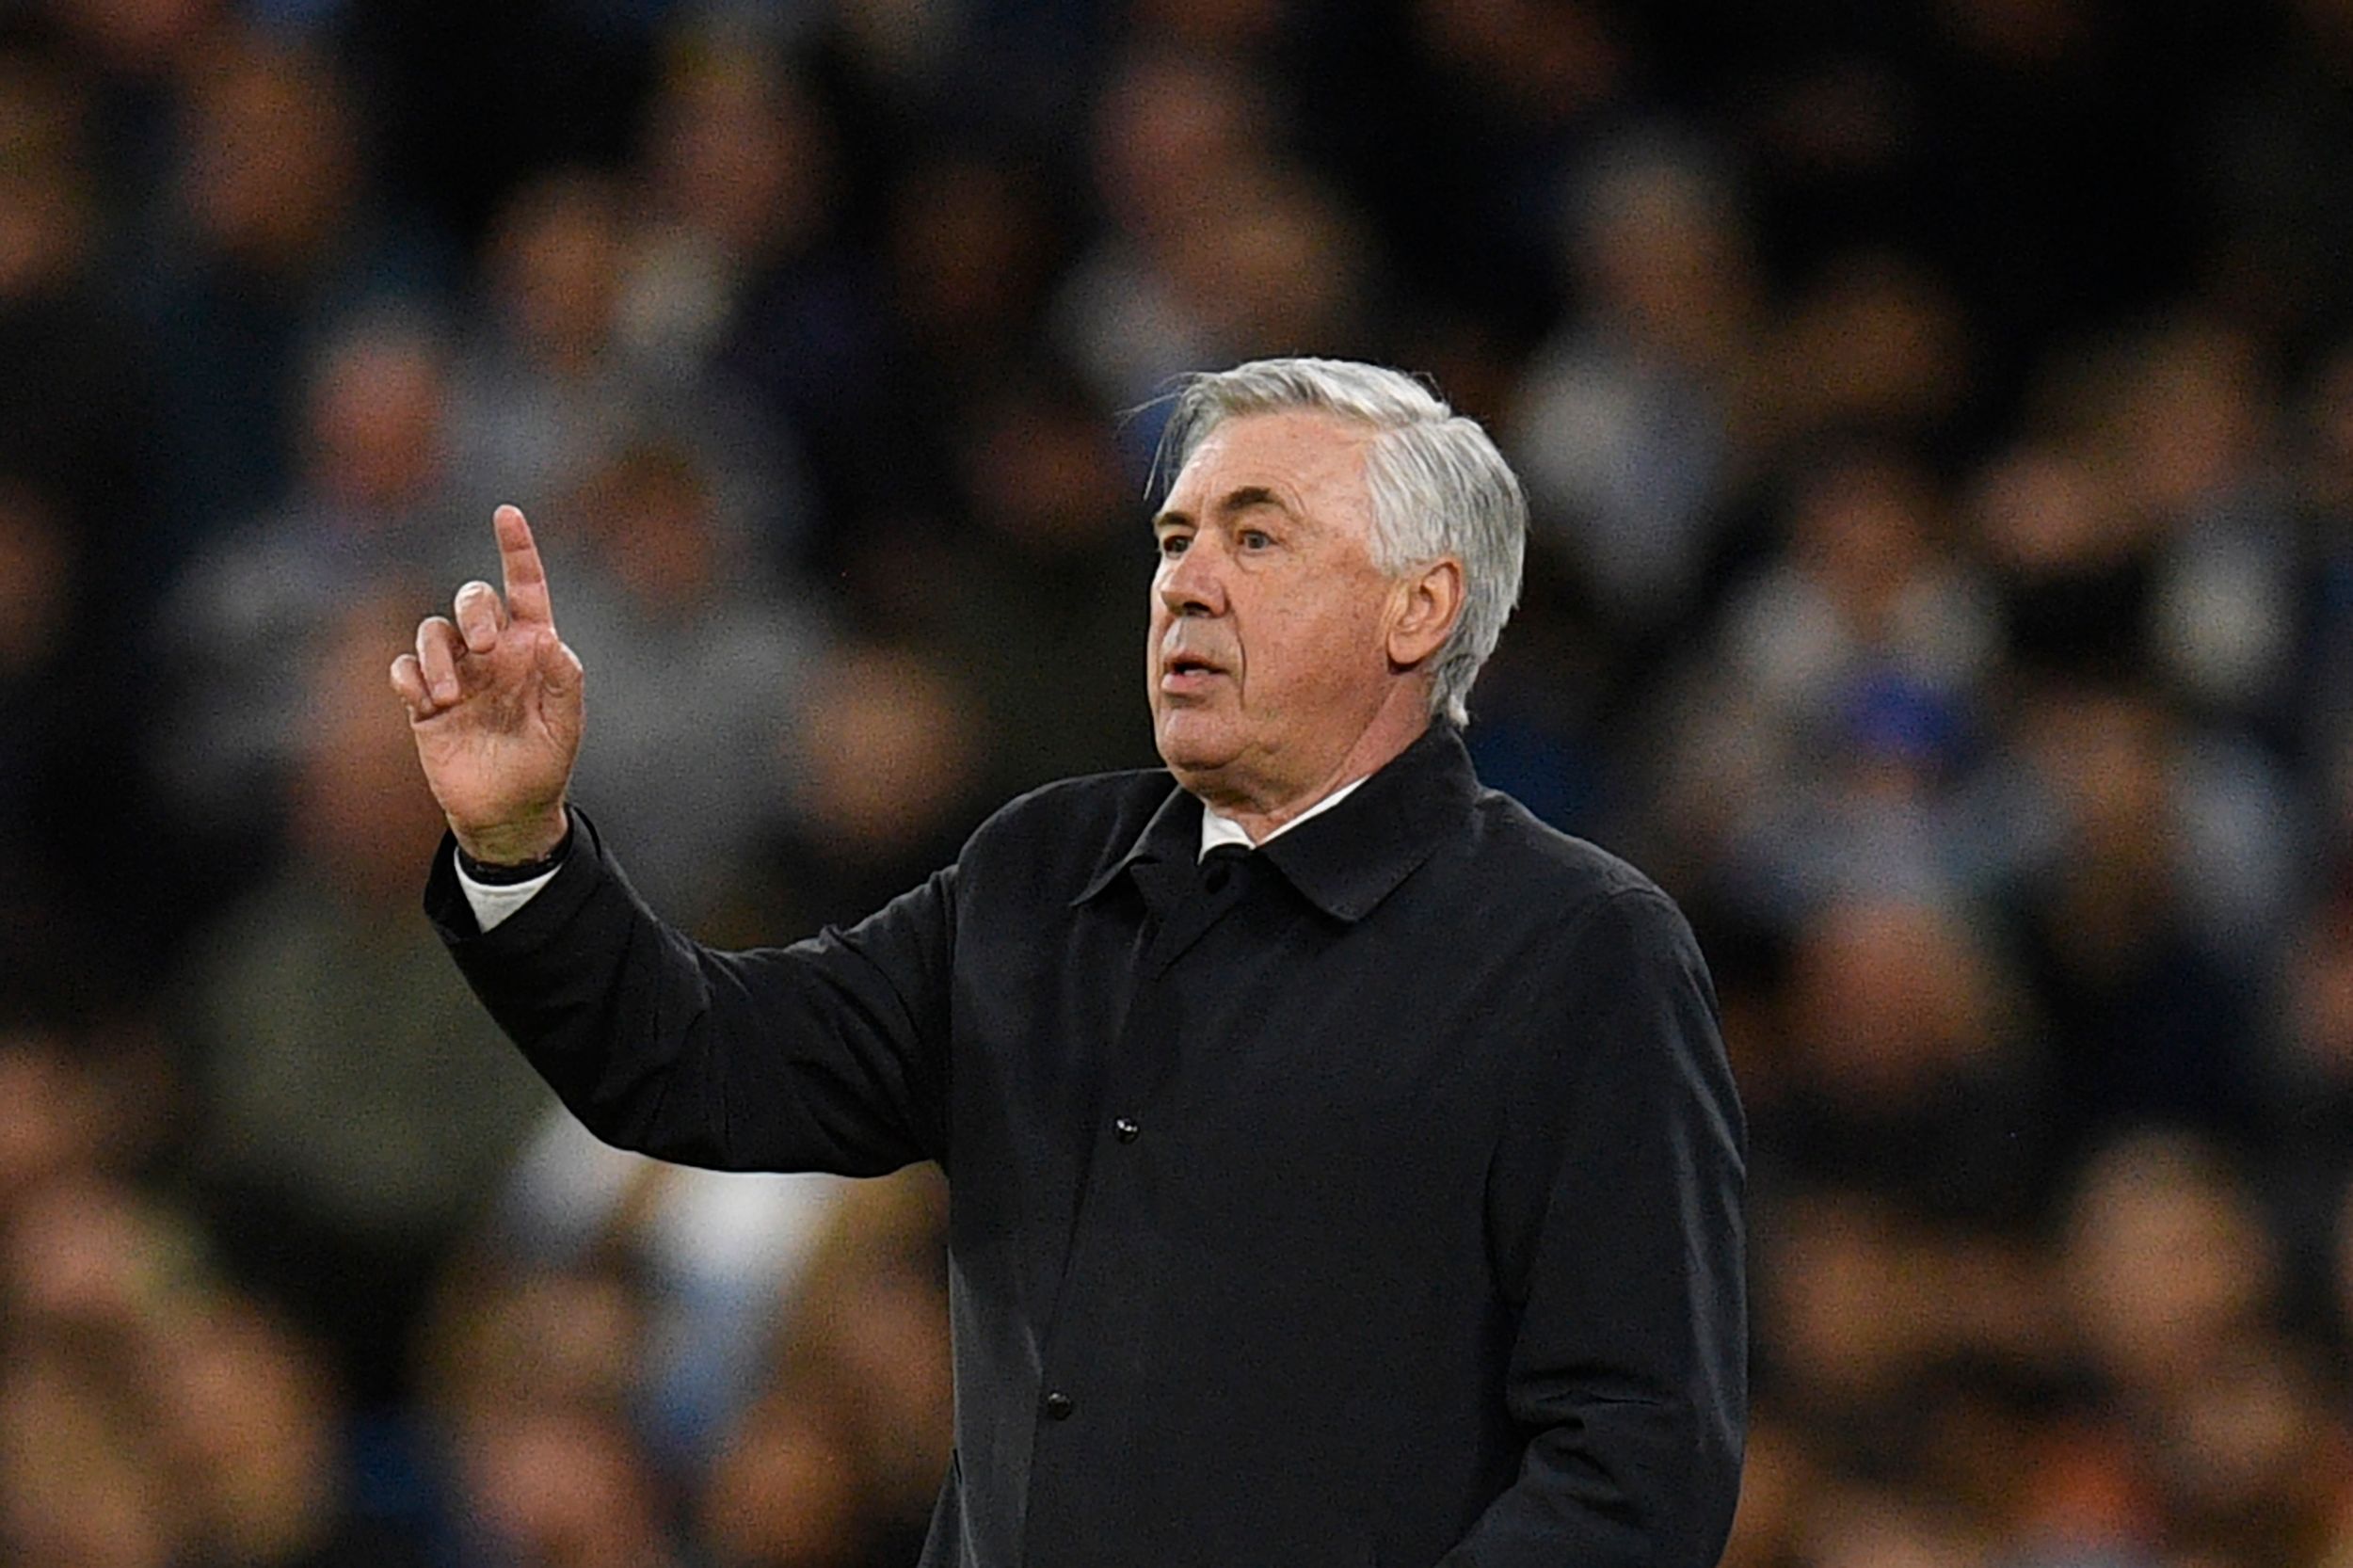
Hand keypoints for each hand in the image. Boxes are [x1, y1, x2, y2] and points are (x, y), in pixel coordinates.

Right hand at [391, 505, 583, 864]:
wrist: (507, 810)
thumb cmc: (544, 762)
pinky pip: (403, 669)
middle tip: (487, 647)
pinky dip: (409, 676)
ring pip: (432, 630)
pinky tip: (427, 702)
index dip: (517, 550)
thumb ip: (563, 681)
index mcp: (532, 647)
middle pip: (473, 599)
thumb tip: (546, 639)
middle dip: (474, 609)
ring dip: (437, 655)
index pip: (525, 588)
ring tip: (450, 696)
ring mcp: (456, 674)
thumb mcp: (565, 724)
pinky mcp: (424, 702)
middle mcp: (492, 653)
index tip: (507, 513)